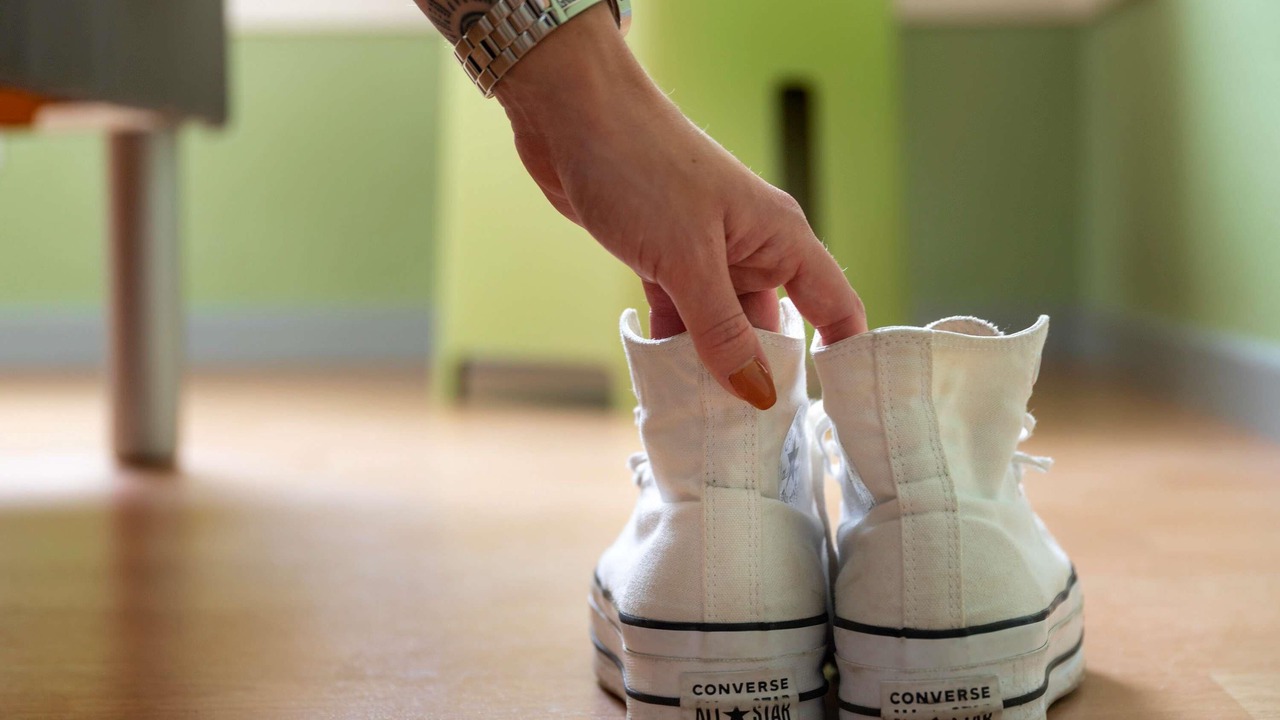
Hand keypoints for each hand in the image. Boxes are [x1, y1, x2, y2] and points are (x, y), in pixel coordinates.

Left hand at [494, 5, 866, 409]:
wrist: (570, 114)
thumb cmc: (641, 166)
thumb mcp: (687, 260)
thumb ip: (721, 331)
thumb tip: (757, 392)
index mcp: (778, 237)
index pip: (833, 304)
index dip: (842, 355)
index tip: (838, 408)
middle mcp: (750, 246)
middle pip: (771, 325)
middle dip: (760, 374)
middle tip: (749, 436)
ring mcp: (704, 251)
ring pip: (720, 323)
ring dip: (708, 365)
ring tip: (702, 421)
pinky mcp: (662, 254)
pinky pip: (680, 313)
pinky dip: (671, 344)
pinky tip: (661, 381)